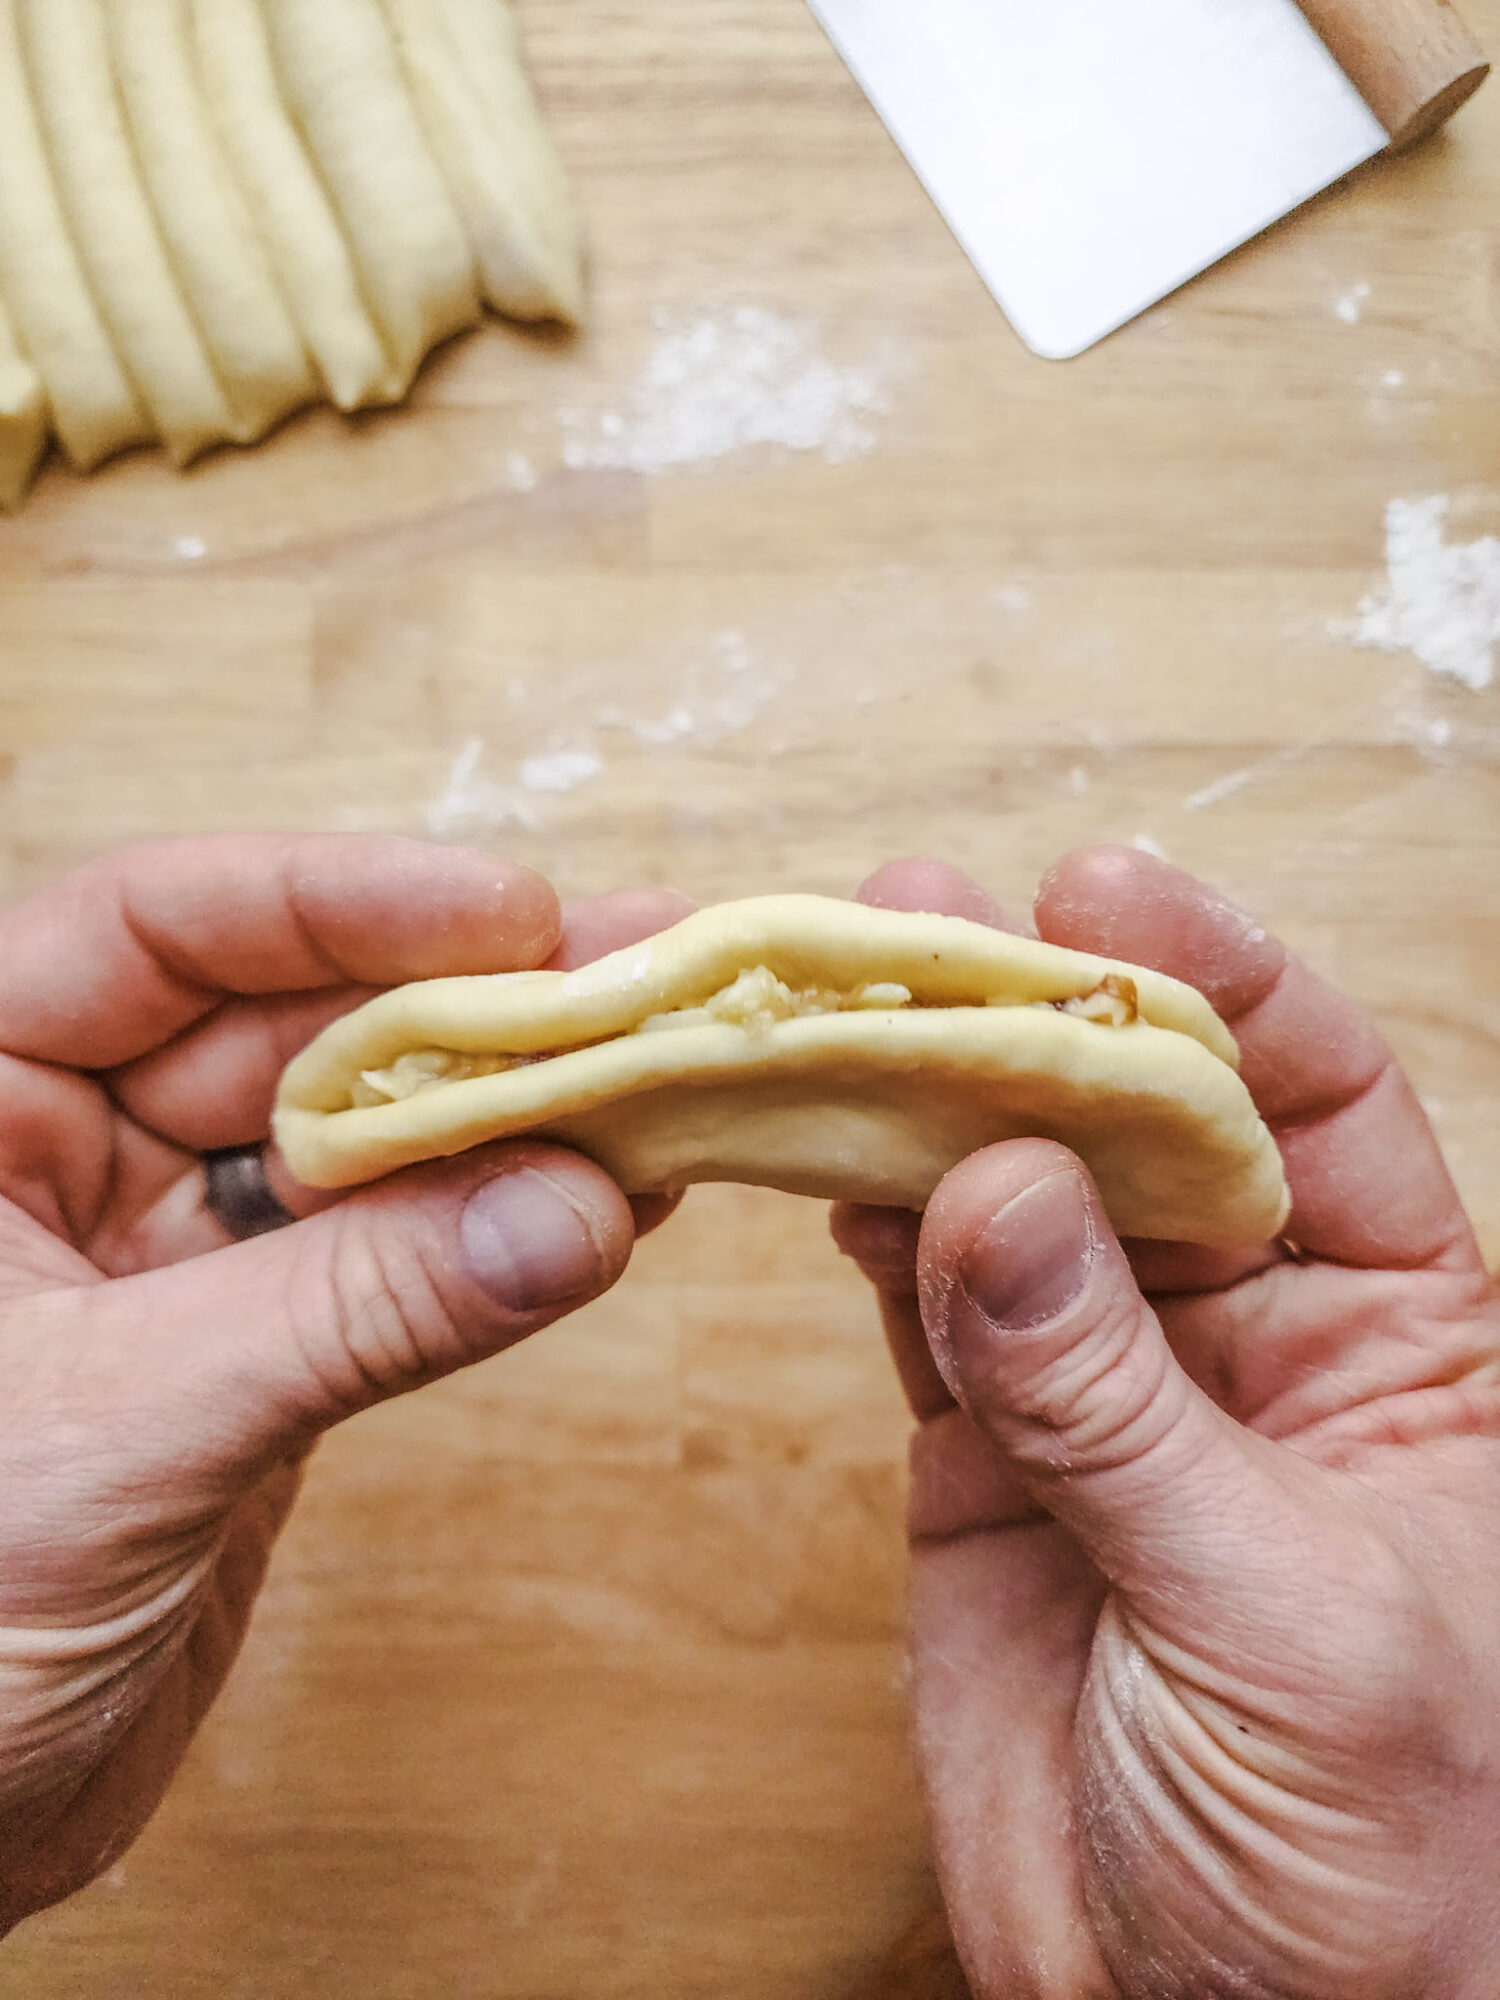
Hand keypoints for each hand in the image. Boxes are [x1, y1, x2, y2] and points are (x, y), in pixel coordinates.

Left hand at [0, 835, 686, 1932]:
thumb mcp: (121, 1435)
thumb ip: (350, 1310)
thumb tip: (570, 1207)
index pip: (149, 933)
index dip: (331, 900)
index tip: (504, 910)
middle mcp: (58, 1151)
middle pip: (283, 1022)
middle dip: (459, 1000)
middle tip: (636, 967)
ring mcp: (159, 1252)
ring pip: (353, 1138)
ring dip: (503, 1108)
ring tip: (660, 1060)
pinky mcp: (247, 1349)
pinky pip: (385, 1255)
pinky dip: (491, 1227)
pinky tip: (605, 1191)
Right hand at [835, 850, 1499, 1999]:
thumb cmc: (1374, 1861)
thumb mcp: (1278, 1615)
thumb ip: (1125, 1406)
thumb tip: (1004, 1191)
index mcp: (1406, 1345)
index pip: (1321, 1108)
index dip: (1222, 984)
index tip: (1108, 895)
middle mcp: (1253, 1340)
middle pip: (1143, 1122)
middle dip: (1041, 1009)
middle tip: (926, 910)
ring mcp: (1107, 1390)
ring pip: (1013, 1197)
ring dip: (927, 1095)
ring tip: (837, 989)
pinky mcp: (987, 1458)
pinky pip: (922, 1307)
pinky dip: (863, 1225)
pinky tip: (813, 1146)